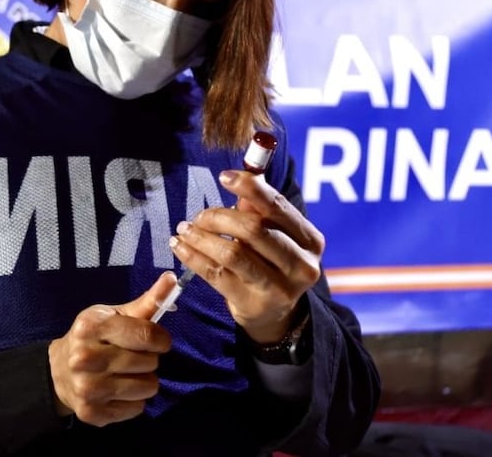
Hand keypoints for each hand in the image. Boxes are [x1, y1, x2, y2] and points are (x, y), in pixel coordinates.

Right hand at [48, 272, 176, 425]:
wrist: (59, 370)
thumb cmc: (93, 337)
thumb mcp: (114, 315)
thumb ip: (147, 301)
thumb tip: (173, 279)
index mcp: (91, 326)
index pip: (147, 336)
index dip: (161, 339)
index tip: (159, 341)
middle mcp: (84, 357)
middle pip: (149, 363)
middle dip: (149, 360)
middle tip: (134, 357)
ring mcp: (86, 387)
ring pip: (147, 388)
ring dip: (144, 382)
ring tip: (128, 374)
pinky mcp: (90, 412)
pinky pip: (136, 409)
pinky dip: (134, 401)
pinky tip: (118, 391)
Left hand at [169, 169, 323, 343]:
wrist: (274, 315)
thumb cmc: (270, 263)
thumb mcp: (273, 235)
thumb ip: (258, 209)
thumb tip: (235, 178)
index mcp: (310, 240)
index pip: (278, 207)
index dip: (250, 188)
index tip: (225, 177)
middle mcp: (301, 265)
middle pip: (253, 229)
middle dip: (219, 217)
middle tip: (198, 216)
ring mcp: (278, 288)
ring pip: (233, 253)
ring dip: (202, 237)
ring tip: (184, 230)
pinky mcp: (252, 304)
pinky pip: (216, 274)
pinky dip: (193, 257)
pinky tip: (181, 248)